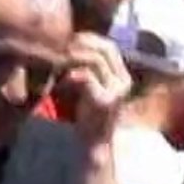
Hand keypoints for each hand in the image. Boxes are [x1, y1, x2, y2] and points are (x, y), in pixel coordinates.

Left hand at [64, 32, 131, 149]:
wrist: (94, 144)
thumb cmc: (89, 114)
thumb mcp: (91, 86)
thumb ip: (88, 68)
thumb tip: (72, 46)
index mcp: (123, 76)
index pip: (110, 46)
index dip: (90, 39)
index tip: (71, 40)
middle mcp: (124, 81)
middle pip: (106, 49)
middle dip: (83, 44)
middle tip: (63, 47)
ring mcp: (116, 91)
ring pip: (96, 60)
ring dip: (74, 59)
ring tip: (59, 64)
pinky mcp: (104, 101)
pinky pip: (87, 76)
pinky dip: (71, 75)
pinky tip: (61, 82)